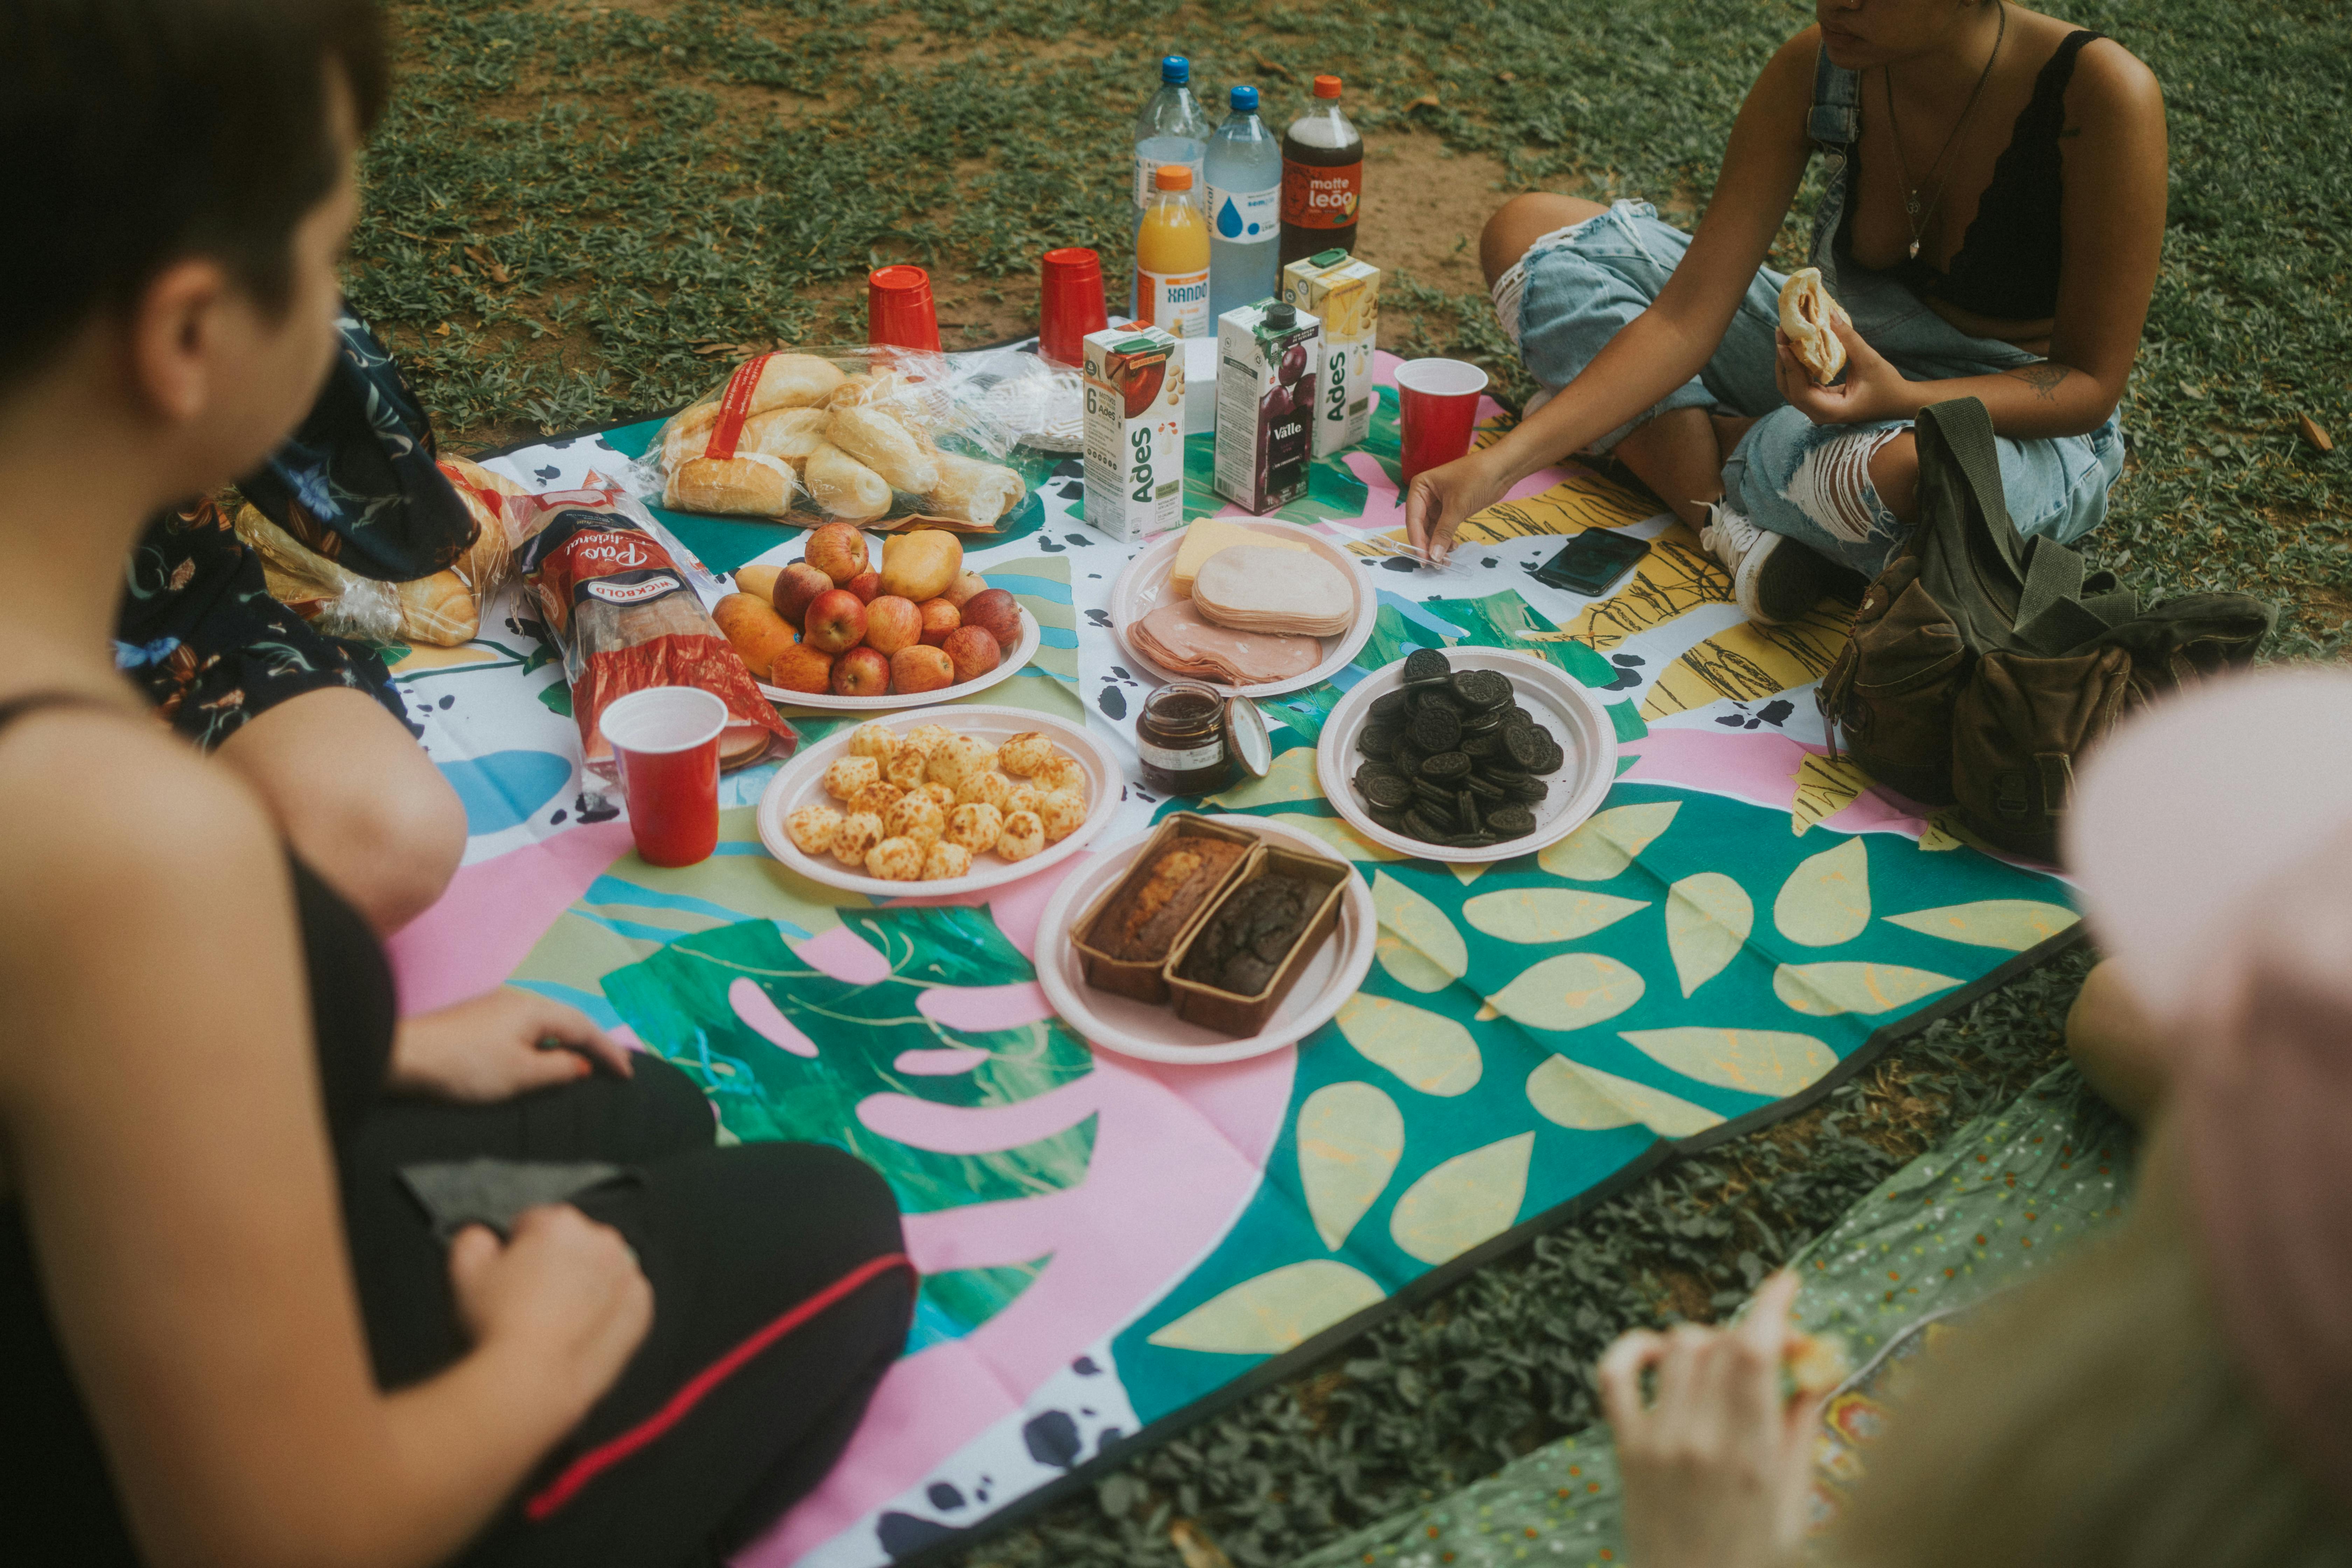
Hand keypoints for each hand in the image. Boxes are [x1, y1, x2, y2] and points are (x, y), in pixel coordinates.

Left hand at [389, 987, 633, 1103]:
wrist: (405, 1056)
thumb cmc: (468, 1066)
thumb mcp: (521, 1075)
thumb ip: (559, 1068)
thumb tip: (581, 1064)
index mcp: (537, 1008)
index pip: (585, 1028)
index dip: (609, 1052)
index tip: (628, 1074)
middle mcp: (521, 998)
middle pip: (569, 1019)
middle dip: (594, 1042)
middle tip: (614, 1065)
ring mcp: (499, 1005)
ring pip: (548, 1021)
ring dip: (570, 1040)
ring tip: (585, 1060)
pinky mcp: (482, 1017)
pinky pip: (529, 1025)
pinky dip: (547, 1040)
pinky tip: (545, 1052)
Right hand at [448, 1206, 651, 1407]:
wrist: (532, 1378)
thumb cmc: (499, 1323)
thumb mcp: (465, 1271)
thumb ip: (473, 1239)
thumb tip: (484, 1237)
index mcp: (560, 1223)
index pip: (535, 1222)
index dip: (518, 1248)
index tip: (511, 1271)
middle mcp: (602, 1240)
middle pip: (573, 1243)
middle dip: (555, 1262)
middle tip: (532, 1297)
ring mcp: (626, 1274)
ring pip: (601, 1269)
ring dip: (584, 1282)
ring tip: (557, 1316)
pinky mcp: (641, 1307)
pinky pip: (623, 1299)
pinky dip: (608, 1308)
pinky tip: (582, 1329)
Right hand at [1403, 446, 1511, 564]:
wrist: (1502, 467)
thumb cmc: (1477, 477)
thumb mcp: (1458, 505)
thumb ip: (1444, 531)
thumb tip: (1435, 556)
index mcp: (1420, 487)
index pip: (1413, 519)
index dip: (1417, 540)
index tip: (1424, 559)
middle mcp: (1425, 495)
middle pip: (1420, 526)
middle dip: (1428, 545)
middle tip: (1436, 564)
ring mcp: (1437, 503)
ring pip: (1432, 529)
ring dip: (1437, 545)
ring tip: (1447, 560)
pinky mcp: (1450, 509)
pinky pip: (1443, 528)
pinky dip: (1446, 539)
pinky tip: (1453, 547)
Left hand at [1599, 1272, 1823, 1567]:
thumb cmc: (1755, 1557)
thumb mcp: (1794, 1500)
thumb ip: (1801, 1429)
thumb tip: (1813, 1365)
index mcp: (1753, 1455)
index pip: (1756, 1351)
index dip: (1772, 1304)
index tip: (1785, 1281)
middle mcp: (1702, 1440)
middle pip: (1721, 1344)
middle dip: (1750, 1332)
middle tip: (1767, 1350)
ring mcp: (1658, 1441)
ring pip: (1678, 1349)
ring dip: (1705, 1343)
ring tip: (1724, 1367)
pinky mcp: (1625, 1448)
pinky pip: (1614, 1373)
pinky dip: (1633, 1348)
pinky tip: (1656, 1351)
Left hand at [1774, 318, 1914, 427]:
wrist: (1898, 401)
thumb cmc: (1887, 385)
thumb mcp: (1870, 360)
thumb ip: (1848, 339)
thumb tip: (1830, 314)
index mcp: (1830, 410)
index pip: (1799, 391)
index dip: (1789, 367)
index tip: (1783, 343)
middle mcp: (1819, 413)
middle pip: (1789, 389)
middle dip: (1783, 361)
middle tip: (1781, 333)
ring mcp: (1818, 408)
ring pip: (1792, 387)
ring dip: (1787, 362)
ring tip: (1785, 336)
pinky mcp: (1820, 400)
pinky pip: (1801, 384)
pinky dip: (1797, 366)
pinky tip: (1796, 347)